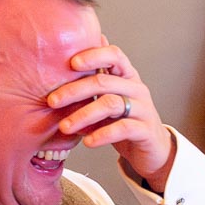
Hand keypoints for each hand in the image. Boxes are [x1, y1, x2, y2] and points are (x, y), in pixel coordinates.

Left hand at [45, 43, 176, 187]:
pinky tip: (88, 141)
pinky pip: (123, 128)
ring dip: (83, 115)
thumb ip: (93, 83)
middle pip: (104, 82)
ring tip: (64, 127)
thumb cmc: (124, 119)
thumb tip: (70, 59)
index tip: (71, 63)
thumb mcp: (108, 99)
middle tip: (52, 101)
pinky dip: (102, 134)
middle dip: (75, 90)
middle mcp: (136, 88)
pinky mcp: (145, 130)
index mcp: (126, 76)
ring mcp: (143, 109)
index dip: (94, 55)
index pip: (114, 55)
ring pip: (111, 104)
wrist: (152, 148)